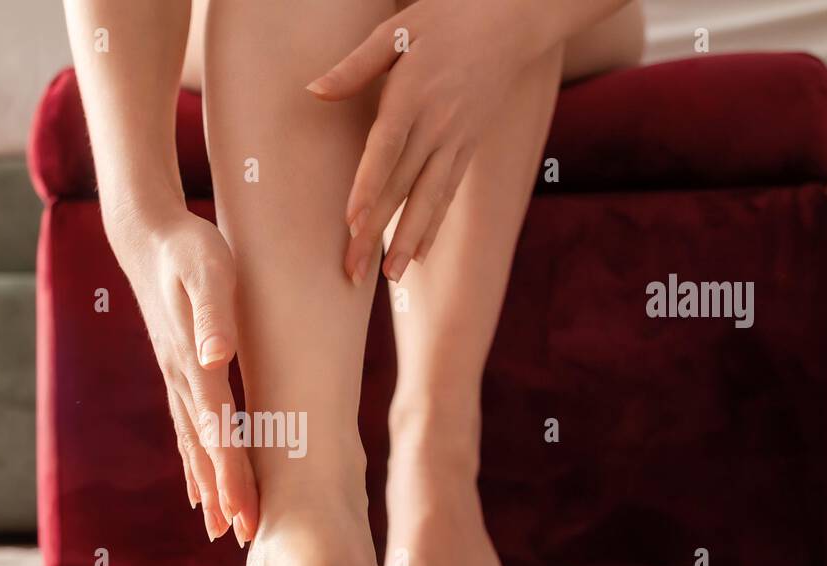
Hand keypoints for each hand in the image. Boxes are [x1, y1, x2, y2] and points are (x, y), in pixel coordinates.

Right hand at [107, 206, 258, 545]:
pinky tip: (198, 486)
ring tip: (219, 526)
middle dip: (224, 494)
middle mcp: (182, 379)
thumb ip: (214, 315)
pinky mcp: (177, 372)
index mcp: (195, 362)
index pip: (219, 430)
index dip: (232, 474)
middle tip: (240, 538)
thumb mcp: (209, 271)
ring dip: (208, 486)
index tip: (244, 513)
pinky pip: (187, 428)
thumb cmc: (189, 248)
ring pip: (194, 445)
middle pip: (206, 448)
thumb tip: (217, 357)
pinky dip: (194, 462)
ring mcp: (176, 378)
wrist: (147, 236)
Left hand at [307, 0, 533, 283]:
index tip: (351, 222)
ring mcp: (457, 140)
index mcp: (413, 94)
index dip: (369, 187)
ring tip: (388, 278)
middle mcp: (437, 124)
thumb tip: (313, 91)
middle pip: (402, 186)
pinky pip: (448, 193)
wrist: (513, 19)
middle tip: (352, 272)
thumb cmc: (446, 18)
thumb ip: (355, 66)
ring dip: (408, 241)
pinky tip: (417, 254)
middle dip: (376, 232)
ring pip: (429, 199)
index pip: (387, 148)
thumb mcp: (397, 30)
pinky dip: (433, 225)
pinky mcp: (469, 148)